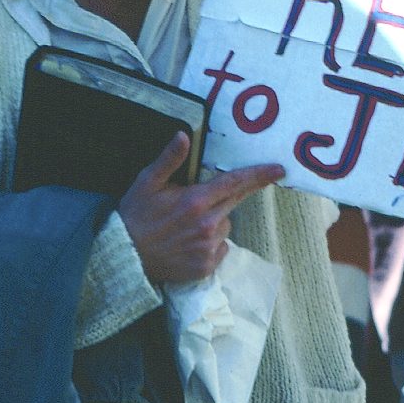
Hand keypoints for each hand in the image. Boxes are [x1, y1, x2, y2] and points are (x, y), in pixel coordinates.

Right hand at [118, 132, 283, 283]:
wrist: (124, 257)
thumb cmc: (135, 216)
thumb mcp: (147, 182)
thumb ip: (170, 159)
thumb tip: (183, 135)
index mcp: (196, 201)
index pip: (236, 182)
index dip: (260, 175)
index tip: (279, 169)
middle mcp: (207, 225)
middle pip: (234, 202)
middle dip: (225, 196)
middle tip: (200, 201)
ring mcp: (208, 248)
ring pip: (226, 224)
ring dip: (214, 221)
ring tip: (186, 225)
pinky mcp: (206, 267)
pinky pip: (220, 248)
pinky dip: (210, 244)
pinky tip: (188, 242)